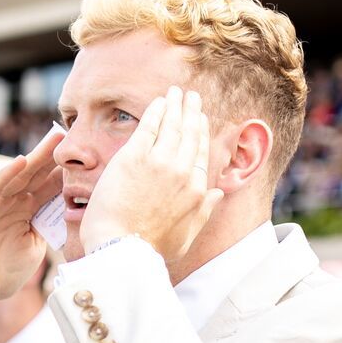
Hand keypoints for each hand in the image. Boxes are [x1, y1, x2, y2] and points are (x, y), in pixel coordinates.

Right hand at [0, 134, 62, 324]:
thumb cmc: (3, 274)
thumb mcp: (34, 247)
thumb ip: (46, 226)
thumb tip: (67, 208)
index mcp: (26, 212)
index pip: (47, 187)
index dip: (63, 171)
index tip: (85, 156)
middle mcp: (10, 204)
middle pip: (34, 175)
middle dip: (51, 156)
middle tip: (69, 134)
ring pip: (16, 177)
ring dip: (34, 158)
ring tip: (52, 140)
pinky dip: (6, 175)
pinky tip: (21, 162)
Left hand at [80, 86, 224, 264]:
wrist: (123, 250)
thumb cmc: (151, 249)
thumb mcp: (186, 236)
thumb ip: (204, 212)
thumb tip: (218, 194)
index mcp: (196, 191)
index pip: (200, 153)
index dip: (201, 132)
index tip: (200, 120)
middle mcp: (182, 172)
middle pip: (189, 134)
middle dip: (191, 112)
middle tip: (192, 96)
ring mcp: (159, 162)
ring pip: (171, 125)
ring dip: (175, 105)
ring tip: (176, 92)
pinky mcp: (134, 157)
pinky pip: (148, 125)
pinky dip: (156, 110)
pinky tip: (158, 101)